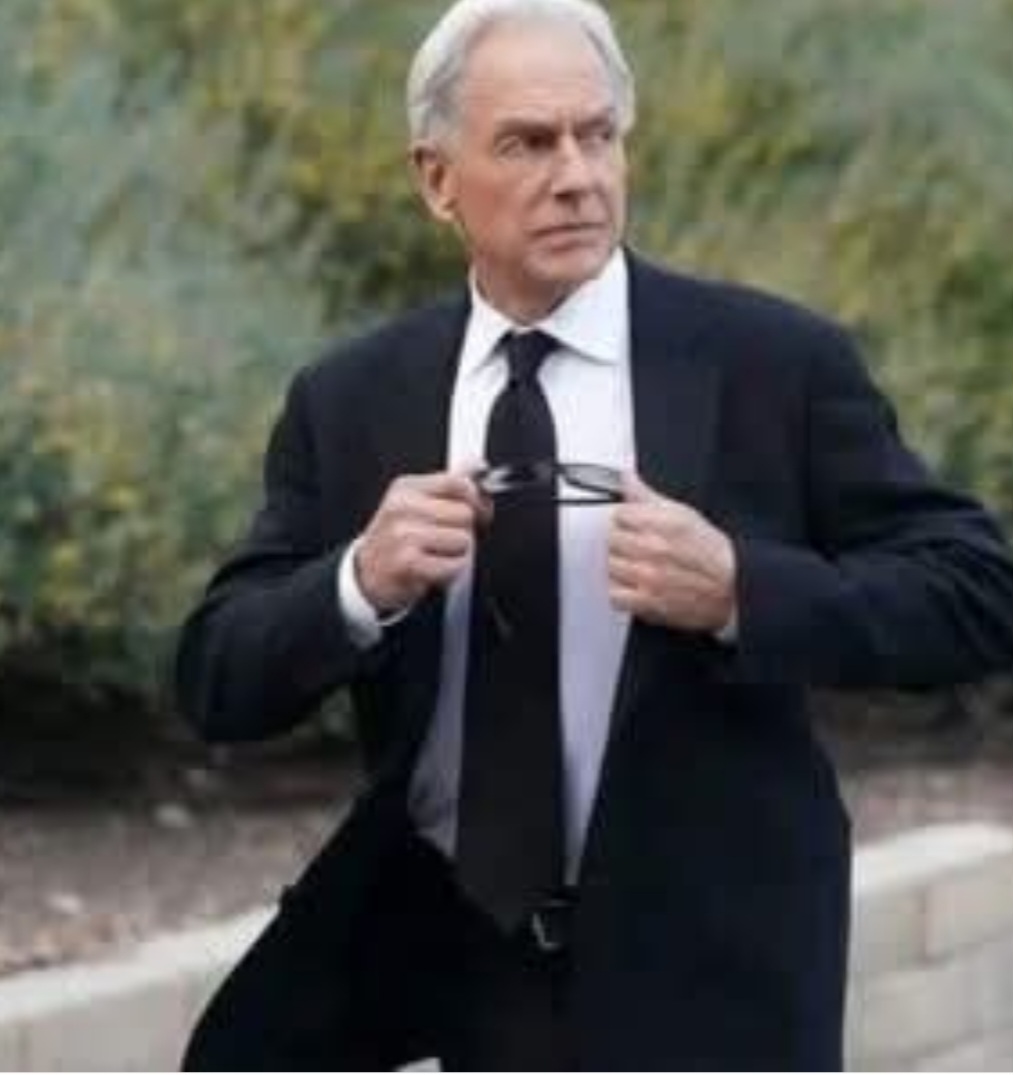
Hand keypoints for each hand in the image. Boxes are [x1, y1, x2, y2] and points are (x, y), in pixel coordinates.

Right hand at [355, 468, 490, 614]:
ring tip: (436, 554)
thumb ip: (450, 485)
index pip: (458, 483)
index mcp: (406, 487)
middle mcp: (402, 507)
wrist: (368, 574)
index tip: (475, 511)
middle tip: (446, 539)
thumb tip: (479, 465)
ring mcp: (403, 534)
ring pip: (463, 540)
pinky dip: (451, 572)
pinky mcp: (407, 562)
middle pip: (465, 514)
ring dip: (457, 553)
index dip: (476, 500)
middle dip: (464, 530)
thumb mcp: (417, 503)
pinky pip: (454, 565)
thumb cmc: (398, 539)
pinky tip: (433, 568)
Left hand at [608, 473, 736, 632]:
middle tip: (637, 547)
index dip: (625, 519)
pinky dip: (621, 592)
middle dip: (622, 541)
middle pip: (612, 539)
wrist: (734, 590)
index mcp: (665, 522)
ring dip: (620, 566)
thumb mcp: (684, 515)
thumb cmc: (712, 554)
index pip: (620, 513)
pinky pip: (614, 594)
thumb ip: (648, 496)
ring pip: (610, 565)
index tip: (633, 525)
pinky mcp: (647, 602)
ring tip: (638, 566)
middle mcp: (655, 548)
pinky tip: (634, 587)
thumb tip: (626, 477)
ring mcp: (649, 577)